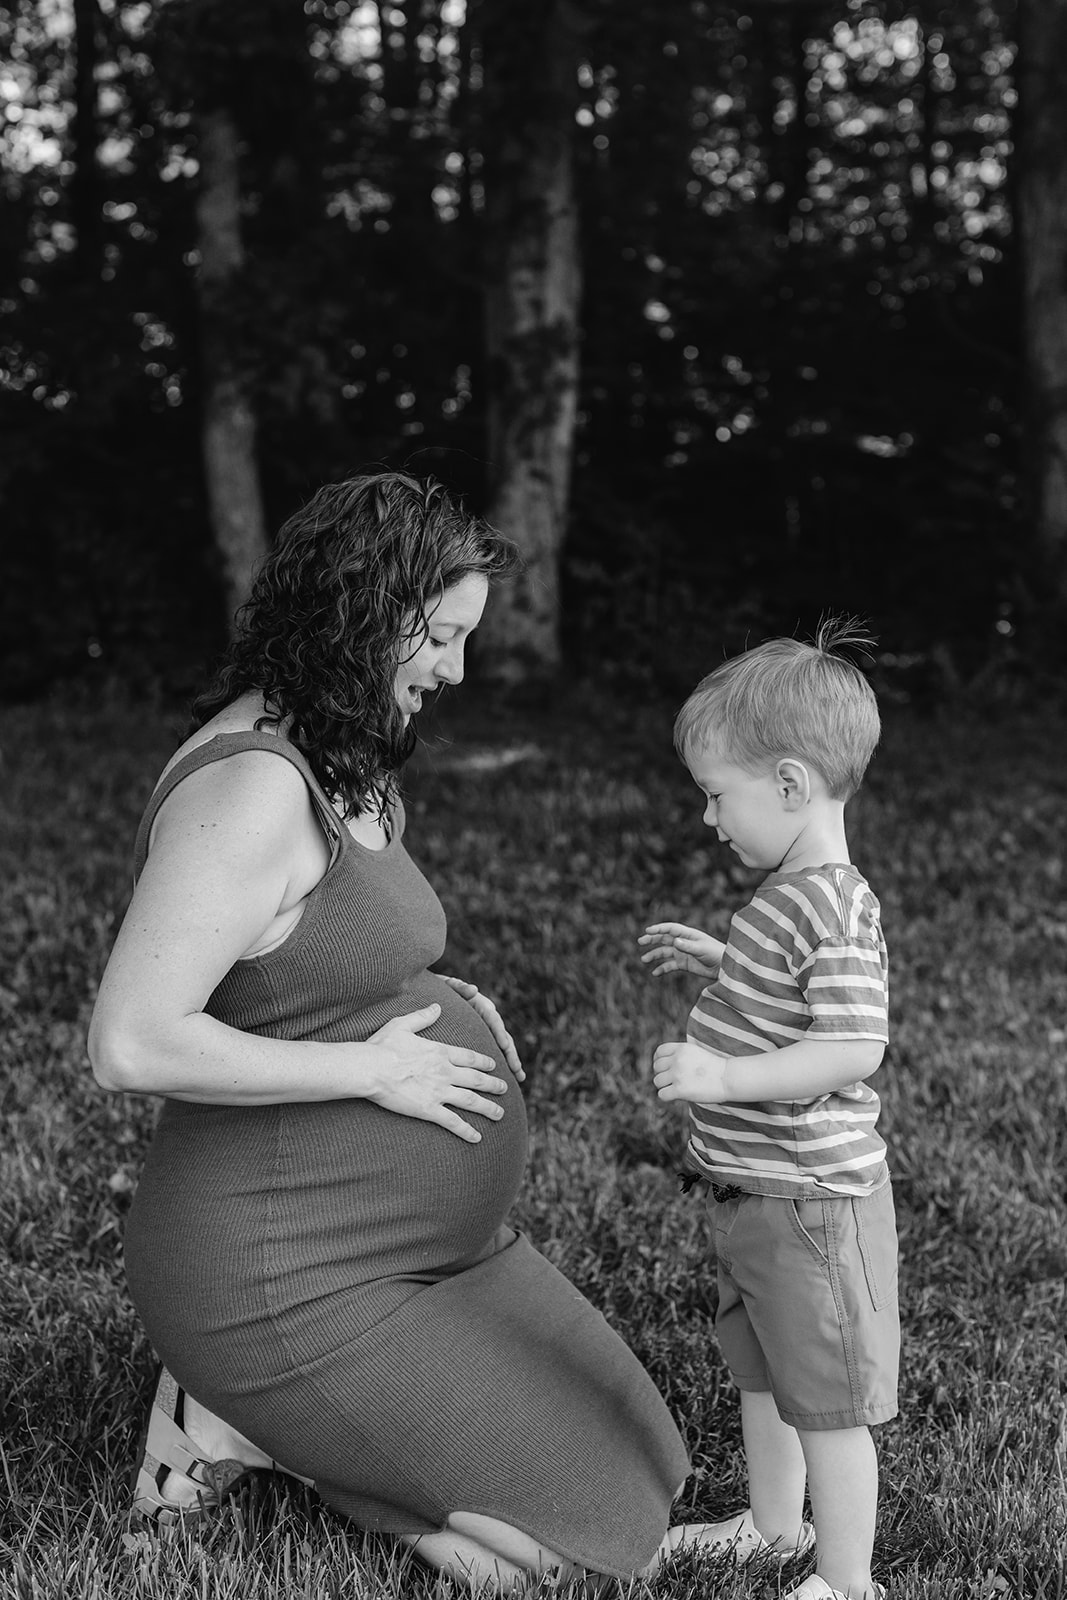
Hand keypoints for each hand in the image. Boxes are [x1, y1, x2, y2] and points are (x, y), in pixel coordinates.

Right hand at [366, 1004, 508, 1141]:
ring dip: (488, 1108)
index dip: (484, 1062)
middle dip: (493, 1085)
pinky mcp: (428, 1109)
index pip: (469, 1057)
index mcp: (440, 1052)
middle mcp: (445, 1071)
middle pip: (476, 1079)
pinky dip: (466, 1130)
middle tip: (505, 1089)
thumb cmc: (382, 1046)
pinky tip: (477, 1138)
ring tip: (500, 1114)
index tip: (494, 1066)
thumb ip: (422, 1016)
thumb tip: (437, 1006)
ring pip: (471, 1101)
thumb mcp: (402, 1024)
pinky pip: (452, 1122)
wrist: (370, 1068)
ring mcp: (439, 1091)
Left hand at [437, 975, 525, 1081]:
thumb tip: (473, 989)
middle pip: (503, 1035)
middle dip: (511, 1053)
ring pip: (503, 1045)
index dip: (499, 1033)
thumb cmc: (441, 989)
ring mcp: (487, 1027)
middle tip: (517, 1069)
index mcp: (481, 1005)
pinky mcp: (483, 1036)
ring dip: (512, 1060)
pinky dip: (503, 1062)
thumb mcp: (447, 985)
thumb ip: (458, 986)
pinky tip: (507, 1076)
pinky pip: (495, 1050)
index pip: (493, 1019)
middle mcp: (489, 1017)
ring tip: (520, 1077)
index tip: (504, 1046)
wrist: (438, 994)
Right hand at [638, 922, 724, 977]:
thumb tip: (674, 941)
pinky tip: (655, 973)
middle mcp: (683, 942)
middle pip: (664, 938)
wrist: (725, 967)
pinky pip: (669, 965)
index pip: (670, 929)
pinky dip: (662, 968)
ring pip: (664, 952)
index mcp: (688, 934)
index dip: (659, 928)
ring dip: (654, 955)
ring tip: (644, 959)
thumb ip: (687, 946)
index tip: (647, 930)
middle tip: (640, 941)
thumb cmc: (716, 954)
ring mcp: (682, 953)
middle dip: (652, 939)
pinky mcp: (684, 964)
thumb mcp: (701, 949)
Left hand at [652, 1040, 730, 1103]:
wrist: (728, 1078)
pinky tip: (676, 1096)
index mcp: (681, 1048)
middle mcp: (677, 1059)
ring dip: (665, 1086)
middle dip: (663, 1074)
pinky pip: (661, 1094)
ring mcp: (677, 1074)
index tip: (664, 1068)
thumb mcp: (696, 1053)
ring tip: (677, 1088)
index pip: (659, 1052)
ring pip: (657, 1081)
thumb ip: (680, 1056)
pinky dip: (667, 1097)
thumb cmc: (715, 1068)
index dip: (658, 1060)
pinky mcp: (679, 1089)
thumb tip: (662, 1065)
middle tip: (674, 1080)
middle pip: (656, 1067)